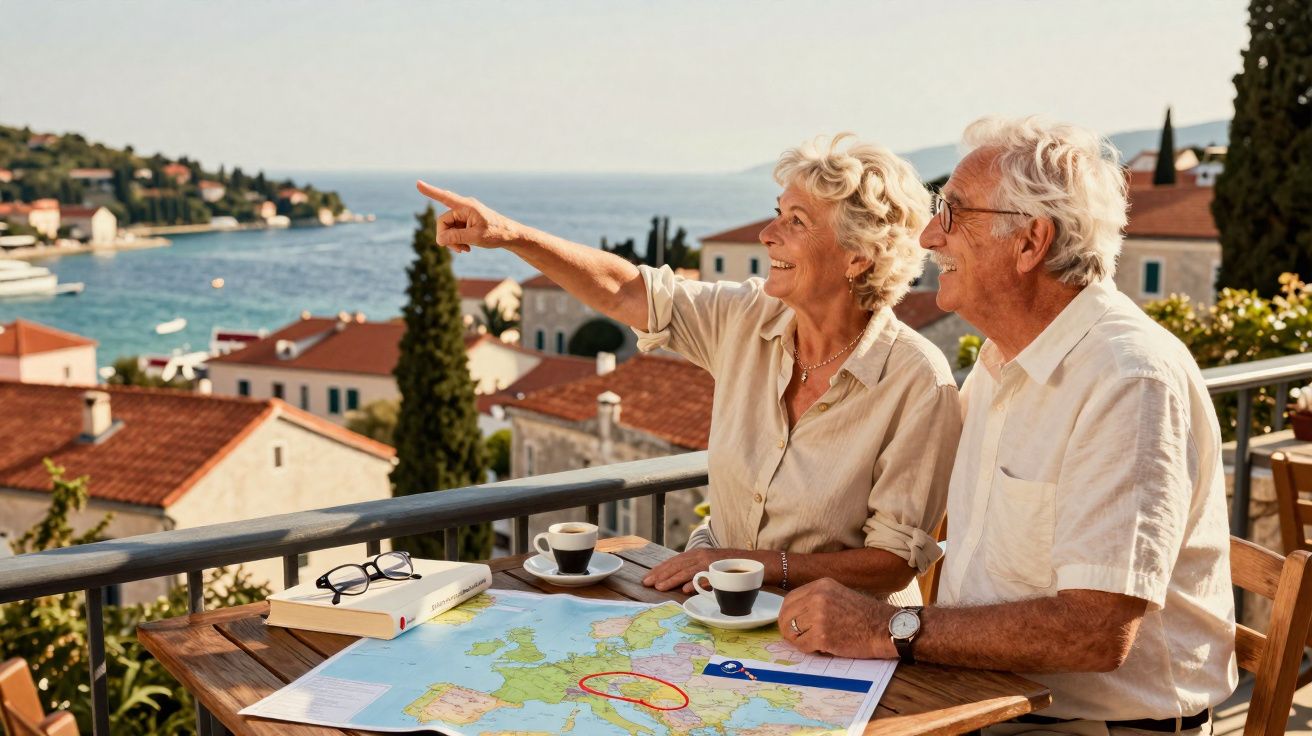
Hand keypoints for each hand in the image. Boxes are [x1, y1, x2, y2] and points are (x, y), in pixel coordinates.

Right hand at [415, 181, 528, 252]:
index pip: (445, 197)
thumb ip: (456, 238)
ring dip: (452, 241)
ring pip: (447, 229)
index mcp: (466, 206)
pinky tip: (466, 248)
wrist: (510, 235)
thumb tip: (439, 239)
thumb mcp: (476, 237)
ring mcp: (463, 215)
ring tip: (465, 250)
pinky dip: (457, 241)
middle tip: (459, 250)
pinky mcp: (465, 222)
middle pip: (442, 222)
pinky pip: (453, 232)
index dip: (430, 191)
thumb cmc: (496, 233)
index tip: (417, 183)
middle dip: (447, 237)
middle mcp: (463, 208)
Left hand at [642, 549, 756, 593]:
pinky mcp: (721, 569)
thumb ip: (698, 574)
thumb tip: (685, 586)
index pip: (675, 561)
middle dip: (661, 574)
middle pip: (677, 564)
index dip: (661, 569)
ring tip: (660, 587)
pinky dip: (695, 583)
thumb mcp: (712, 568)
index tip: (649, 577)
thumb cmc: (734, 568)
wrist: (757, 563)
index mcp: (699, 554)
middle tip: (647, 583)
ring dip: (672, 579)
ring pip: (687, 570)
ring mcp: (711, 561)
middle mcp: (702, 554)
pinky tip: (685, 590)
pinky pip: (705, 576)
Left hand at [778, 578, 896, 658]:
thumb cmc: (865, 616)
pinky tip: (822, 648)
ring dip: (799, 640)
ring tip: (814, 642)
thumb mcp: (839, 595)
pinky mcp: (822, 636)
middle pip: (786, 615)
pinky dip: (809, 650)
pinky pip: (802, 645)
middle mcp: (817, 597)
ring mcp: (819, 616)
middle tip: (795, 638)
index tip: (789, 624)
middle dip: (788, 629)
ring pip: (792, 632)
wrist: (885, 628)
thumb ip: (817, 600)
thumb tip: (794, 614)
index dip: (786, 614)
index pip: (790, 599)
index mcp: (821, 585)